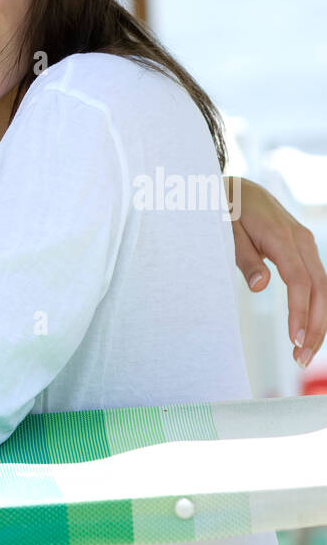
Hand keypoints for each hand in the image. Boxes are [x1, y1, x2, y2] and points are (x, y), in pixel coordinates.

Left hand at [228, 175, 326, 366]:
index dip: (300, 312)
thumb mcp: (226, 230)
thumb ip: (243, 257)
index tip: (295, 340)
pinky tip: (310, 329)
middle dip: (315, 325)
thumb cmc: (227, 208)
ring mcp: (305, 243)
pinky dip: (316, 306)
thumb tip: (260, 286)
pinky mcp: (303, 248)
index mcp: (282, 236)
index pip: (299, 281)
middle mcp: (300, 239)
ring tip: (305, 352)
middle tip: (301, 358)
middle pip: (318, 287)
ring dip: (318, 320)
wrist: (235, 187)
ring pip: (322, 286)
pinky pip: (316, 280)